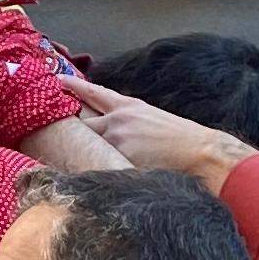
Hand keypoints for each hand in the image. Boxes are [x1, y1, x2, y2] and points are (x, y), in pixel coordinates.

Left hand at [73, 83, 249, 185]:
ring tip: (79, 161)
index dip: (74, 86)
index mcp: (129, 107)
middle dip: (73, 128)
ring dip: (84, 153)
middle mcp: (118, 120)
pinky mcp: (119, 159)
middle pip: (82, 122)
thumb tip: (112, 130)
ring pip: (88, 146)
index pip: (94, 93)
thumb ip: (128, 122)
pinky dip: (97, 170)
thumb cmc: (181, 139)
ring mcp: (116, 140)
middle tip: (61, 131)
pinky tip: (97, 178)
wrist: (200, 152)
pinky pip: (99, 165)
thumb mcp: (152, 119)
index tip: (58, 81)